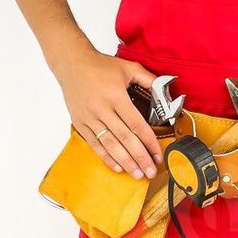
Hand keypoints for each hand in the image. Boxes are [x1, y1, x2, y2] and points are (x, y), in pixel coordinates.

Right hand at [49, 49, 161, 179]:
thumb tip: (166, 89)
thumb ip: (149, 79)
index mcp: (116, 96)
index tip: (158, 155)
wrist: (72, 63)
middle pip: (125, 139)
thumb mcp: (129, 67)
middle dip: (140, 158)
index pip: (137, 125)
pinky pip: (94, 144)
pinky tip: (118, 166)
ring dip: (125, 162)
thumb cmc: (100, 66)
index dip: (149, 142)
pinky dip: (106, 157)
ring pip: (110, 145)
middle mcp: (102, 109)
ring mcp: (89, 117)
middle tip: (151, 172)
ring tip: (137, 174)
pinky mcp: (80, 123)